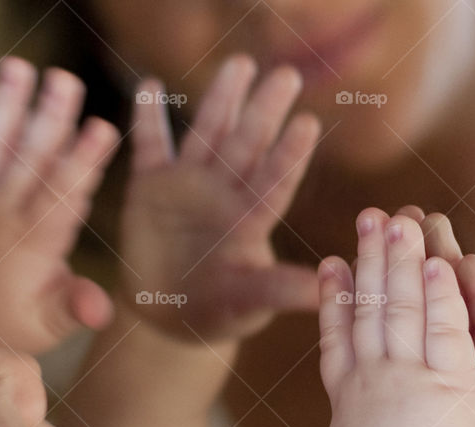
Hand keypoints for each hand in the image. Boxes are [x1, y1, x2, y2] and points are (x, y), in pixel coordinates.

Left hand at [0, 57, 119, 353]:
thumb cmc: (19, 324)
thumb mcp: (53, 325)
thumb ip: (75, 309)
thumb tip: (100, 307)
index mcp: (33, 243)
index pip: (62, 195)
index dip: (83, 160)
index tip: (102, 128)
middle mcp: (3, 215)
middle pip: (29, 159)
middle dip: (50, 117)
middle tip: (67, 79)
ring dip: (7, 105)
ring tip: (19, 66)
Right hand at [120, 55, 321, 341]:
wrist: (170, 315)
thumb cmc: (219, 311)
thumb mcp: (248, 303)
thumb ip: (279, 290)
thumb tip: (326, 290)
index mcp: (251, 221)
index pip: (274, 182)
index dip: (289, 155)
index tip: (309, 124)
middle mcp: (225, 194)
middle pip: (247, 146)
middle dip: (265, 111)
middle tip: (289, 76)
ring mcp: (189, 187)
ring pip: (208, 134)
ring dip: (221, 100)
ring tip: (241, 64)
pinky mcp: (151, 188)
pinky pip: (150, 146)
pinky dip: (147, 119)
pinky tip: (149, 85)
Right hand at [289, 209, 474, 426]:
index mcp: (348, 398)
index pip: (340, 336)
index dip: (337, 297)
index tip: (334, 265)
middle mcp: (375, 375)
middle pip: (371, 306)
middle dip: (371, 259)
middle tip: (370, 218)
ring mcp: (412, 373)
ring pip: (406, 305)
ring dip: (405, 261)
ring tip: (403, 221)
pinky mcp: (453, 380)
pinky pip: (448, 327)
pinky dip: (445, 294)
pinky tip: (442, 262)